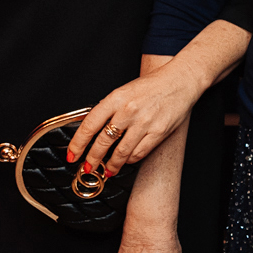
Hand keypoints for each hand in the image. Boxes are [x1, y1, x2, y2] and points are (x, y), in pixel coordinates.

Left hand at [68, 63, 204, 176]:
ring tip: (107, 170)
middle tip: (87, 167)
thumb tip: (92, 130)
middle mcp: (129, 110)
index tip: (72, 155)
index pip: (90, 124)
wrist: (179, 81)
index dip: (78, 143)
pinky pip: (139, 153)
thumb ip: (109, 109)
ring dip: (111, 165)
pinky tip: (126, 161)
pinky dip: (130, 160)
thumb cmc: (151, 86)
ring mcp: (144, 122)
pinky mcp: (158, 132)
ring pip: (121, 152)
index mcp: (117, 98)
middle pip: (104, 141)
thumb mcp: (124, 91)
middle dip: (92, 159)